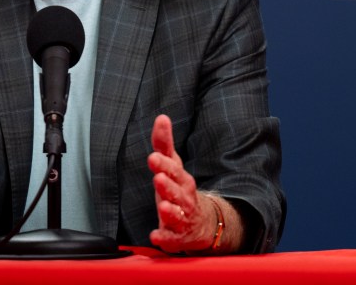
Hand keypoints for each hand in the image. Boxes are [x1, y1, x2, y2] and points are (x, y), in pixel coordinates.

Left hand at [147, 114, 215, 252]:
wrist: (202, 222)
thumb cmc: (180, 188)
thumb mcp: (173, 165)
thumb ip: (164, 143)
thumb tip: (161, 117)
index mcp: (181, 178)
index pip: (173, 169)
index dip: (164, 164)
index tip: (153, 157)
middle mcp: (184, 197)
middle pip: (177, 191)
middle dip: (168, 185)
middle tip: (158, 178)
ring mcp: (182, 218)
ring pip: (178, 214)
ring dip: (170, 210)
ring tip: (163, 207)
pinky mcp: (178, 237)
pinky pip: (172, 239)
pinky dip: (165, 238)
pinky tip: (156, 236)